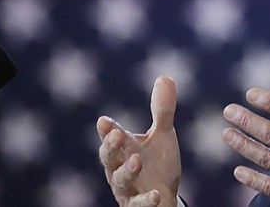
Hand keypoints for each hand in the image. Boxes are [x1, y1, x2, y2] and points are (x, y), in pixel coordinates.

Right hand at [97, 76, 181, 206]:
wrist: (164, 196)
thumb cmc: (158, 163)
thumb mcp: (163, 135)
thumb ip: (162, 110)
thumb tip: (165, 76)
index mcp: (123, 149)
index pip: (112, 137)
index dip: (107, 130)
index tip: (104, 121)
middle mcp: (118, 168)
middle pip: (108, 158)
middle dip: (110, 147)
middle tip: (117, 135)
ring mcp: (126, 189)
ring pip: (119, 181)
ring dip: (126, 170)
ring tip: (137, 160)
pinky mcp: (136, 206)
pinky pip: (138, 204)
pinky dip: (146, 200)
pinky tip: (156, 195)